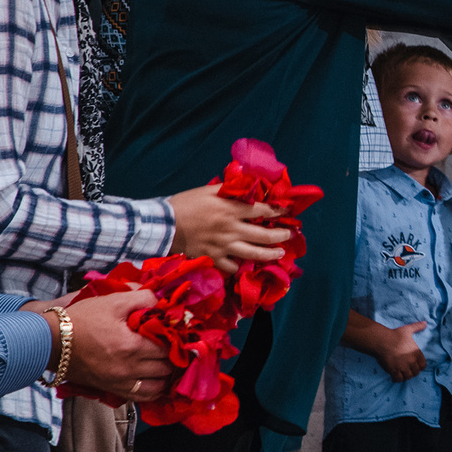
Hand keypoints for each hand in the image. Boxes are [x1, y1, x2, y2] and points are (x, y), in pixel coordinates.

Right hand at [37, 290, 173, 400]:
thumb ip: (142, 299)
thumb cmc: (81, 319)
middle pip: (167, 367)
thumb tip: (163, 302)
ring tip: (167, 362)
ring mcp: (119, 382)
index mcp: (131, 345)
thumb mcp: (112, 302)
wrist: (49, 341)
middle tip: (175, 346)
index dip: (177, 339)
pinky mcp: (111, 389)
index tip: (177, 333)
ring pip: (159, 386)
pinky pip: (142, 397)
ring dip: (167, 375)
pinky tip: (156, 379)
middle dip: (174, 356)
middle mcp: (128, 368)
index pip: (169, 347)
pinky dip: (154, 390)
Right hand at [167, 186, 292, 271]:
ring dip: (270, 254)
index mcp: (230, 209)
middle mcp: (231, 229)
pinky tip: (248, 265)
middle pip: (265, 235)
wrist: (162, 225)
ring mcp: (223, 246)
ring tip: (279, 253)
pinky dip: (242, 267)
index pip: (263, 209)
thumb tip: (248, 184)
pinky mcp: (214, 259)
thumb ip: (229, 189)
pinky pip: (233, 267)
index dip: (278, 210)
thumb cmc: (184, 204)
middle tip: (289, 235)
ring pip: (254, 254)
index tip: (287, 211)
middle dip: (281, 235)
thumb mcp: (207, 191)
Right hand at [375, 320, 430, 381]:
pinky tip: (393, 377)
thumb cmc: (394, 335)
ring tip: (401, 374)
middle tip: (406, 371)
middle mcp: (412, 361)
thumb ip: (417, 327)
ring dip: (405, 376)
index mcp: (416, 353)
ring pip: (408, 377)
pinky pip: (398, 379)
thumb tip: (425, 323)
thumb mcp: (408, 329)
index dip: (419, 367)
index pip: (423, 366)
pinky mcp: (394, 370)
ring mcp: (403, 366)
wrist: (382, 341)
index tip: (414, 366)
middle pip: (416, 372)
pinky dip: (397, 379)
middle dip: (412, 372)